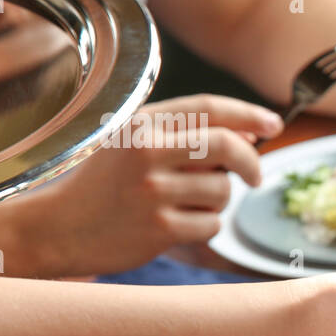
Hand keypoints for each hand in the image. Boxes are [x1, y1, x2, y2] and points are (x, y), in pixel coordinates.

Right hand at [16, 94, 281, 275]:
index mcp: (142, 124)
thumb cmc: (106, 185)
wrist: (61, 228)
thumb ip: (185, 135)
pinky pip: (212, 223)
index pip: (209, 108)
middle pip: (226, 145)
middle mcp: (146, 152)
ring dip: (217, 200)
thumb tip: (251, 137)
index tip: (274, 124)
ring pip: (222, 190)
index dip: (249, 115)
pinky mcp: (159, 227)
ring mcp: (152, 191)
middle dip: (251, 162)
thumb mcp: (134, 145)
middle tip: (255, 177)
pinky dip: (206, 226)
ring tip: (185, 204)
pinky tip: (177, 225)